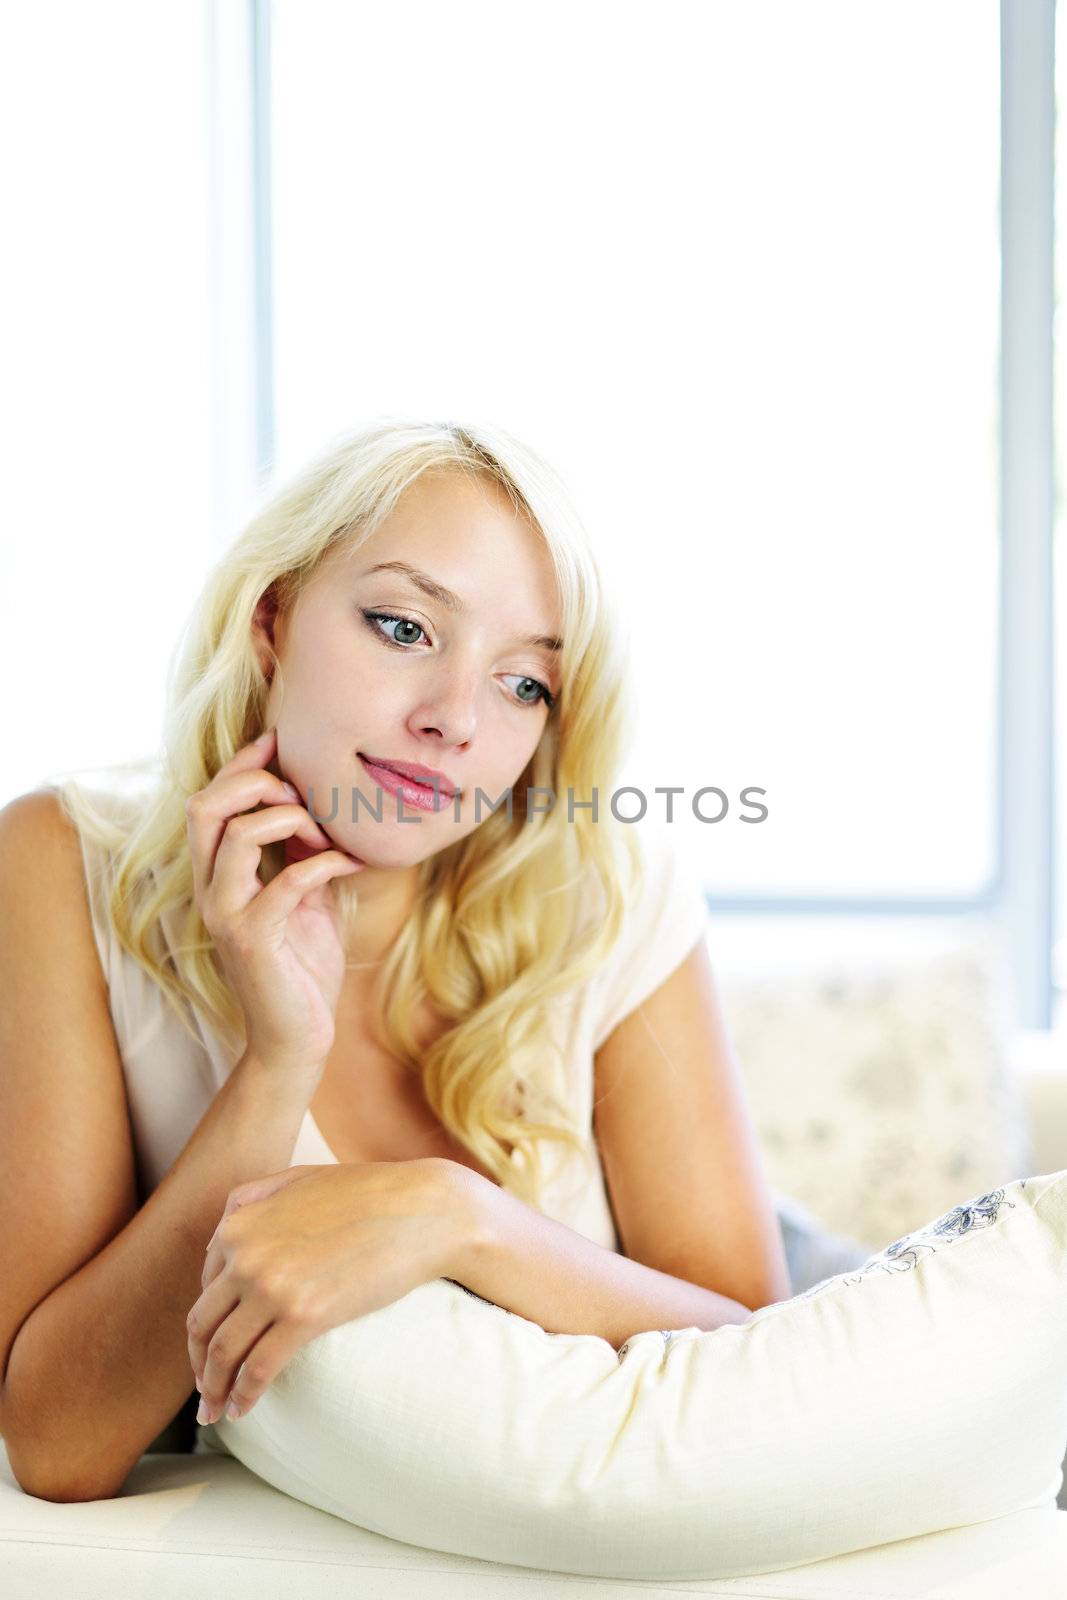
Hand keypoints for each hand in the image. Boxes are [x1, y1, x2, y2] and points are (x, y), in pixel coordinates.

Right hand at [185, 727, 364, 1078]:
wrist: (298, 1038)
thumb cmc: (303, 966)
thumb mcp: (303, 896)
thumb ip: (298, 853)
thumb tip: (317, 805)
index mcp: (217, 875)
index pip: (209, 799)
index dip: (241, 763)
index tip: (281, 740)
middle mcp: (210, 890)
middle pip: (204, 806)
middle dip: (254, 782)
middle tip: (303, 793)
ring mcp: (227, 915)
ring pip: (234, 835)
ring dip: (288, 819)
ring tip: (327, 833)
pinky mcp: (254, 941)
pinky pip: (285, 882)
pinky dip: (323, 863)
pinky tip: (350, 864)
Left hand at [187, 1158, 463, 1423]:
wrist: (422, 1211)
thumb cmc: (369, 1193)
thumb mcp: (298, 1178)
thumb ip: (253, 1197)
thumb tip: (218, 1237)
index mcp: (239, 1224)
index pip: (204, 1286)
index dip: (205, 1323)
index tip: (212, 1347)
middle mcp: (245, 1255)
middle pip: (203, 1324)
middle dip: (199, 1364)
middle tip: (207, 1390)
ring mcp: (272, 1286)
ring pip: (222, 1353)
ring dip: (214, 1389)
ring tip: (218, 1412)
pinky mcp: (304, 1316)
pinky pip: (258, 1368)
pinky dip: (244, 1396)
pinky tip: (245, 1410)